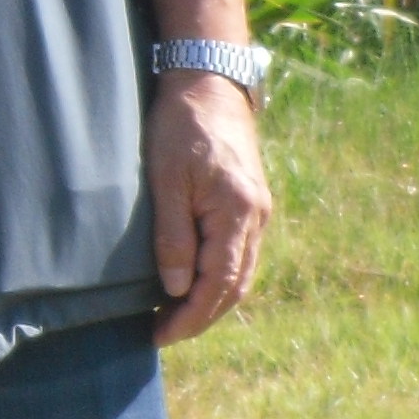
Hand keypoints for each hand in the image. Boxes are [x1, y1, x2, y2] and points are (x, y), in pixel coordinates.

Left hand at [146, 68, 271, 343]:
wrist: (210, 83)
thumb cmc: (181, 126)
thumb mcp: (166, 179)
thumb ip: (173, 236)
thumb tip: (175, 289)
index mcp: (238, 212)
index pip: (218, 283)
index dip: (190, 316)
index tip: (159, 335)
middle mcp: (257, 218)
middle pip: (234, 286)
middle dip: (199, 317)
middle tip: (161, 334)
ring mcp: (258, 212)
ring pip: (239, 274)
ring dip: (209, 302)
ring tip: (171, 318)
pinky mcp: (251, 205)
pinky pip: (238, 255)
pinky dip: (217, 279)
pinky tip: (191, 286)